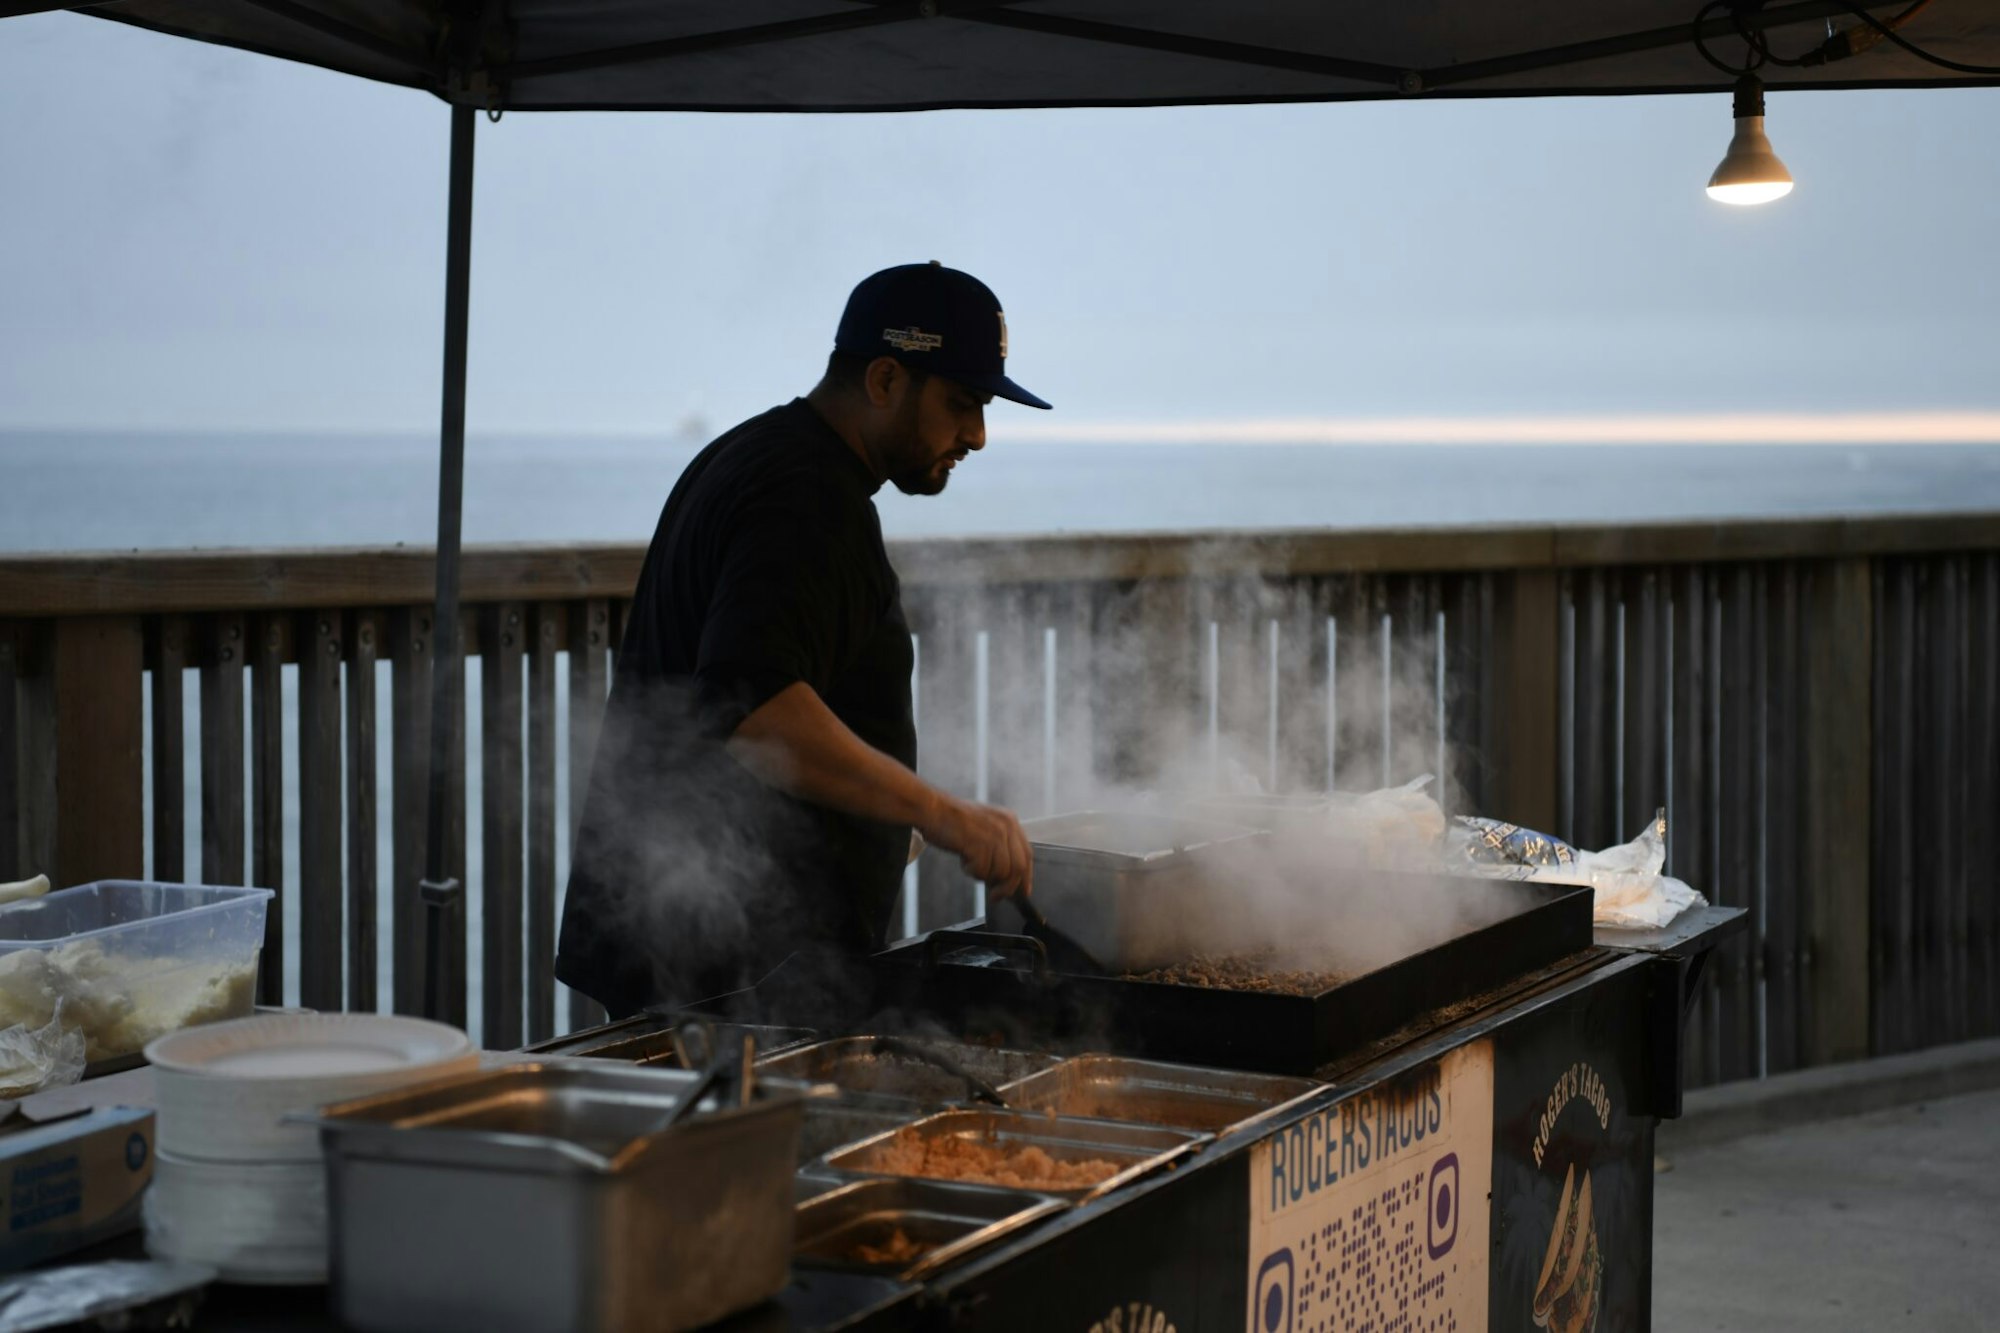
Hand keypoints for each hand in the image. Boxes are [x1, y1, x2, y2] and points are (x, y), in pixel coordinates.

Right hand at [918, 795, 1032, 900]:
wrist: (933, 809)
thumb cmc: (953, 820)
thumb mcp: (985, 826)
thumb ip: (999, 846)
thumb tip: (1007, 877)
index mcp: (1010, 821)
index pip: (1027, 855)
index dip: (1026, 877)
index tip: (1023, 892)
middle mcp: (1006, 827)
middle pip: (1018, 868)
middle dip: (1008, 887)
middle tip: (995, 896)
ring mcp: (994, 835)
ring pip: (1000, 872)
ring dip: (984, 875)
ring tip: (970, 863)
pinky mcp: (980, 844)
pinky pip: (982, 871)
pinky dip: (971, 871)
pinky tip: (963, 858)